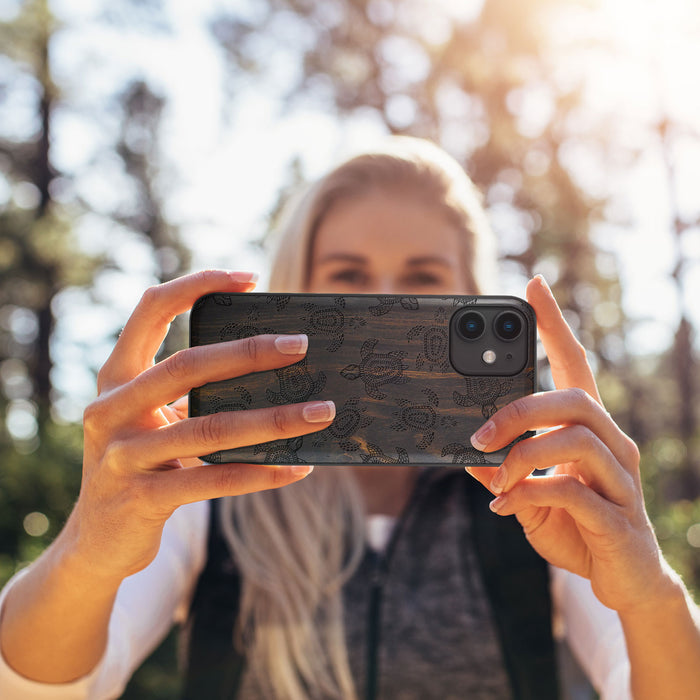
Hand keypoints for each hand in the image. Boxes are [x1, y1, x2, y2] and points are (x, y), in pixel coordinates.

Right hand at [70, 270, 334, 581]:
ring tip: (322, 412)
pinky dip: (262, 473)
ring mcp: (122, 456)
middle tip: (301, 346)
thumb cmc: (141, 464)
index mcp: (116, 377)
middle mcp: (111, 409)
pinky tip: (299, 468)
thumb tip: (274, 370)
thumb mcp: (152, 419)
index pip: (151, 310)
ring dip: (274, 419)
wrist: (96, 540)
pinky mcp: (141, 499)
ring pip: (210, 428)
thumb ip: (190, 393)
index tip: (250, 278)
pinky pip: (213, 481)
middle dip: (249, 352)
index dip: (197, 285)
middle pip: (187, 366)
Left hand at [466, 275, 674, 613]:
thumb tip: (466, 454)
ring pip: (576, 439)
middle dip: (520, 411)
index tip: (533, 286)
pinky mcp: (618, 517)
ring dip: (523, 455)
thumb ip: (501, 472)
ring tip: (495, 477)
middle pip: (574, 399)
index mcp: (588, 430)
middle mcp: (612, 444)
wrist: (623, 580)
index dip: (555, 325)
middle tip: (479, 435)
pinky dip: (532, 493)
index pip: (575, 365)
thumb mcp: (528, 494)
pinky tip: (508, 506)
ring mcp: (620, 480)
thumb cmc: (575, 525)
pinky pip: (573, 491)